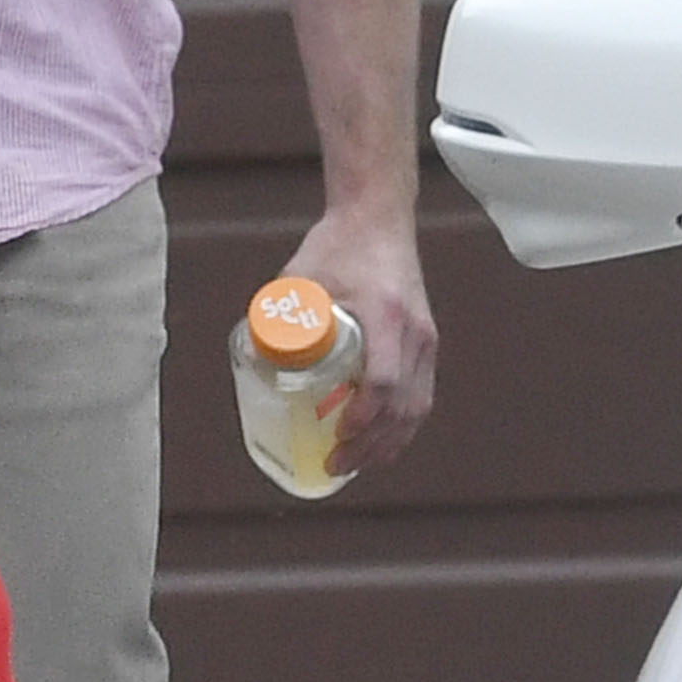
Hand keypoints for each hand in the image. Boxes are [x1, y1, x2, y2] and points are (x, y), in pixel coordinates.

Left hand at [278, 204, 435, 473]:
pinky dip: (403, 425)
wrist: (378, 217)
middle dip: (371, 444)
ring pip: (417, 407)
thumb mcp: (301, 276)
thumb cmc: (339, 245)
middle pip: (403, 405)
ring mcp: (426, 338)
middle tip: (336, 464)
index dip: (362, 415)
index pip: (383, 380)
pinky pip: (421, 394)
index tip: (337, 433)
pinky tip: (381, 443)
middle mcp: (415, 331)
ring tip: (357, 464)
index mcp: (387, 315)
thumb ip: (279, 313)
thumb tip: (254, 357)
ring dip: (389, 443)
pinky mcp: (426, 342)